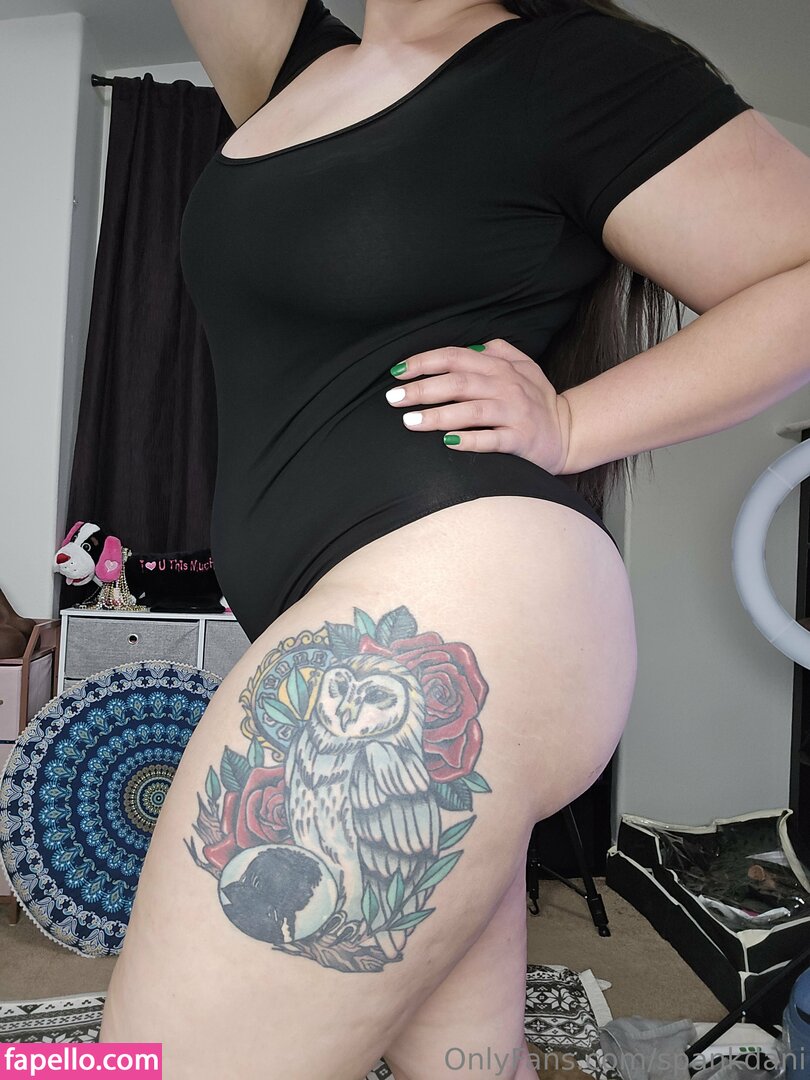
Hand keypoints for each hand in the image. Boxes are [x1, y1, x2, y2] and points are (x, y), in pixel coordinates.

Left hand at [385, 338, 571, 474]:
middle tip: (393, 399)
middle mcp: (506, 386)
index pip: (455, 358)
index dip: (423, 363)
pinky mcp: (521, 440)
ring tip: (409, 422)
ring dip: (437, 416)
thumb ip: (497, 350)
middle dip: (421, 390)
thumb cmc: (537, 399)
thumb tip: (470, 345)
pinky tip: (447, 443)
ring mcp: (514, 413)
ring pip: (470, 412)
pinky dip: (469, 441)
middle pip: (457, 383)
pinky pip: (491, 440)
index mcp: (500, 366)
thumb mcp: (523, 366)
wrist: (569, 431)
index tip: (397, 373)